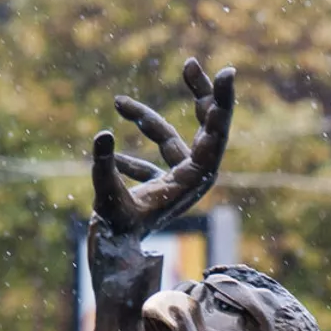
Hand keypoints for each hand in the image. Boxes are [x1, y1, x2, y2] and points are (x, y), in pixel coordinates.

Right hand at [92, 57, 235, 237]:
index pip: (216, 135)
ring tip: (118, 102)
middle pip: (207, 129)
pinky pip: (155, 159)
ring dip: (147, 120)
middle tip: (191, 63)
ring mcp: (178, 183)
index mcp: (193, 182)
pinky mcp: (163, 188)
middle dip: (200, 95)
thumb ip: (103, 167)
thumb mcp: (107, 200)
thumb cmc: (117, 238)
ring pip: (173, 140)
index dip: (222, 103)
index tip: (226, 72)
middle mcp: (192, 180)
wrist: (115, 267)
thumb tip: (103, 132)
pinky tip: (113, 147)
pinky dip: (134, 152)